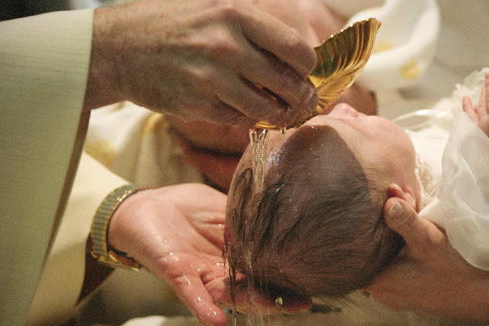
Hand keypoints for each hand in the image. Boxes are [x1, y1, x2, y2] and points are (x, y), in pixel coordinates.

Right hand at [87, 0, 317, 128]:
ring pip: (265, 107)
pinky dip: (250, 119)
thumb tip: (294, 54)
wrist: (118, 47)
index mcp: (234, 14)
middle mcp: (225, 45)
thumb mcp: (215, 9)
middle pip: (286, 81)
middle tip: (306, 100)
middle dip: (302, 95)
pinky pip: (238, 119)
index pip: (294, 47)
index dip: (308, 66)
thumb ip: (253, 29)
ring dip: (280, 114)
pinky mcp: (196, 104)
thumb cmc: (171, 25)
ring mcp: (210, 77)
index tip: (308, 72)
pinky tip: (251, 114)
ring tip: (284, 113)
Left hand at [107, 184, 309, 324]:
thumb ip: (247, 216)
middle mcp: (222, 271)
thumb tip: (280, 212)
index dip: (286, 279)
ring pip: (228, 295)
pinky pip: (192, 293)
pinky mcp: (177, 272)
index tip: (311, 285)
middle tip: (301, 303)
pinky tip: (217, 322)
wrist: (147, 205)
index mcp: (236, 256)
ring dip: (248, 303)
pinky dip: (203, 307)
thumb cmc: (187, 207)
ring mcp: (200, 274)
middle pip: (251, 289)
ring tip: (269, 306)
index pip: (264, 271)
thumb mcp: (225, 207)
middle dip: (276, 298)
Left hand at [365, 185, 488, 319]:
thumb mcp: (427, 239)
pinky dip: (404, 248)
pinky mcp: (407, 293)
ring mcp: (394, 294)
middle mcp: (380, 292)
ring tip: (409, 207)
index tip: (384, 201)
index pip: (358, 248)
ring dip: (396, 233)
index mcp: (376, 281)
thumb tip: (389, 202)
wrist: (481, 295)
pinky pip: (396, 266)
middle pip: (373, 249)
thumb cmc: (452, 269)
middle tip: (402, 197)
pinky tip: (416, 230)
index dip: (369, 222)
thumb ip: (405, 220)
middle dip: (386, 222)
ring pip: (386, 256)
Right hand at [462, 73, 488, 156]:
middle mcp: (486, 122)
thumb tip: (474, 105)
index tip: (466, 97)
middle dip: (484, 92)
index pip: (471, 115)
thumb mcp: (486, 134)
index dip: (467, 106)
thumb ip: (478, 121)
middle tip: (485, 81)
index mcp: (479, 129)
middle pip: (483, 103)